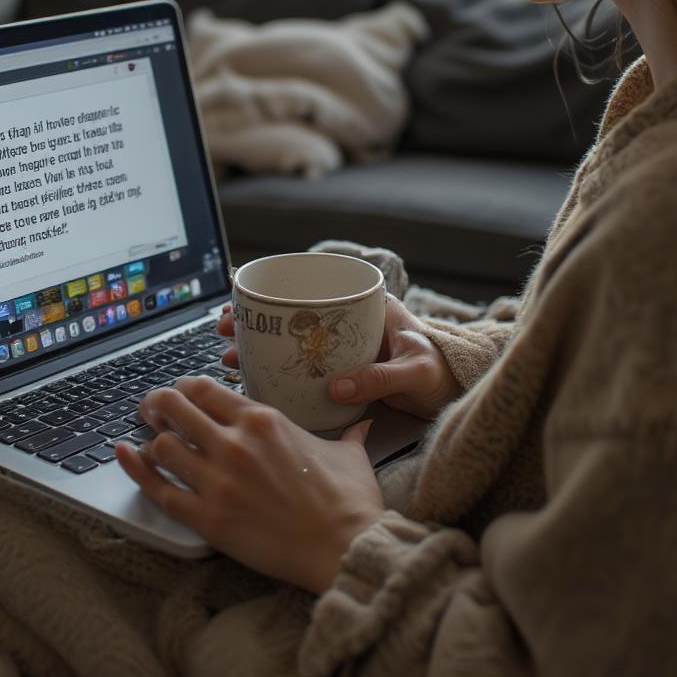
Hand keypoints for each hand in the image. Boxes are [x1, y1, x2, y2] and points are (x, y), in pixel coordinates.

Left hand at [115, 375, 384, 593]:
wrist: (345, 548)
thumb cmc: (348, 502)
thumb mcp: (350, 455)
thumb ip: (348, 434)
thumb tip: (362, 425)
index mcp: (263, 420)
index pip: (204, 388)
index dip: (185, 388)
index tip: (181, 394)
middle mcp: (235, 444)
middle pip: (174, 407)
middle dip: (157, 405)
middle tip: (153, 412)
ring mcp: (219, 482)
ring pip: (161, 447)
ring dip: (150, 442)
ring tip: (147, 443)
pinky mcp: (209, 520)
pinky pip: (159, 491)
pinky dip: (136, 472)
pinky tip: (125, 458)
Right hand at [216, 297, 460, 419]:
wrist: (453, 393)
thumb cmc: (441, 372)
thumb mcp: (414, 371)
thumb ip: (381, 377)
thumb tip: (339, 386)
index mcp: (367, 303)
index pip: (315, 283)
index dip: (275, 287)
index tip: (244, 298)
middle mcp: (348, 319)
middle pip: (291, 309)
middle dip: (254, 318)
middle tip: (223, 328)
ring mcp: (340, 343)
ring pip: (290, 336)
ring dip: (258, 345)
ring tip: (230, 357)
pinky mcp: (338, 368)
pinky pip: (301, 362)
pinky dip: (275, 368)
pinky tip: (253, 378)